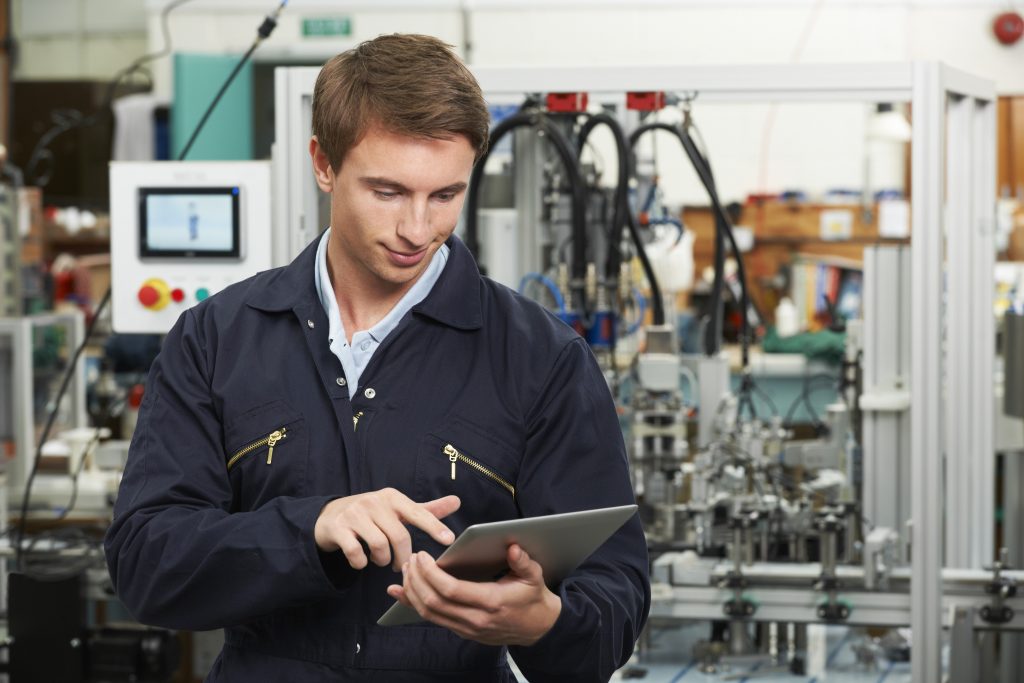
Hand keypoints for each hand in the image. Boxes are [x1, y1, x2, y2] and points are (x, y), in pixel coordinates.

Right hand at [315, 488, 459, 570]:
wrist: (330, 515)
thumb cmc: (372, 514)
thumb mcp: (398, 509)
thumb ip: (426, 510)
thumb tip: (457, 501)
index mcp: (392, 498)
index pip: (417, 513)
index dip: (434, 526)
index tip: (449, 540)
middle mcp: (374, 502)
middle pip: (399, 536)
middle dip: (402, 556)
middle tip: (400, 565)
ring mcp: (354, 514)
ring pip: (379, 545)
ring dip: (382, 561)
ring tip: (380, 560)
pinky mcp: (338, 528)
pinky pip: (356, 553)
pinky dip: (361, 563)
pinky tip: (362, 561)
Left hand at [386, 544, 561, 645]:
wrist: (538, 629)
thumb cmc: (533, 598)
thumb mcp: (534, 577)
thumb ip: (523, 561)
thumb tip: (512, 547)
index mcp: (491, 602)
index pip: (451, 590)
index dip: (432, 574)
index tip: (422, 556)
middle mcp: (475, 619)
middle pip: (433, 602)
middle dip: (416, 579)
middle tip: (411, 558)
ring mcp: (466, 628)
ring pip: (428, 613)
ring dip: (411, 592)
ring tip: (406, 570)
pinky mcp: (461, 631)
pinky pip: (432, 619)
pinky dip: (412, 605)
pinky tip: (399, 593)